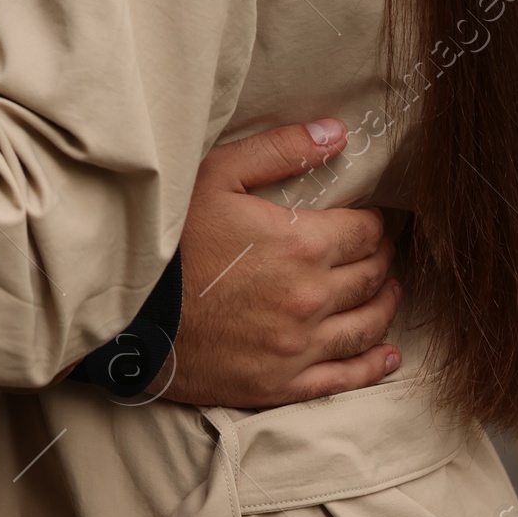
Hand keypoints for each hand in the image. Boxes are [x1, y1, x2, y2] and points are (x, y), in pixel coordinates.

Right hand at [167, 120, 401, 406]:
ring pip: (366, 326)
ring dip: (385, 305)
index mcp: (301, 245)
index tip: (374, 217)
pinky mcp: (281, 383)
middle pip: (371, 276)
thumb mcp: (216, 175)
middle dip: (382, 258)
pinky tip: (388, 354)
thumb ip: (280, 150)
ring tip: (389, 290)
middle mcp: (310, 299)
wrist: (128, 314)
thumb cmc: (169, 239)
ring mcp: (298, 347)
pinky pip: (344, 378)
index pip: (365, 232)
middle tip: (382, 249)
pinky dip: (373, 365)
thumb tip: (337, 132)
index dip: (376, 221)